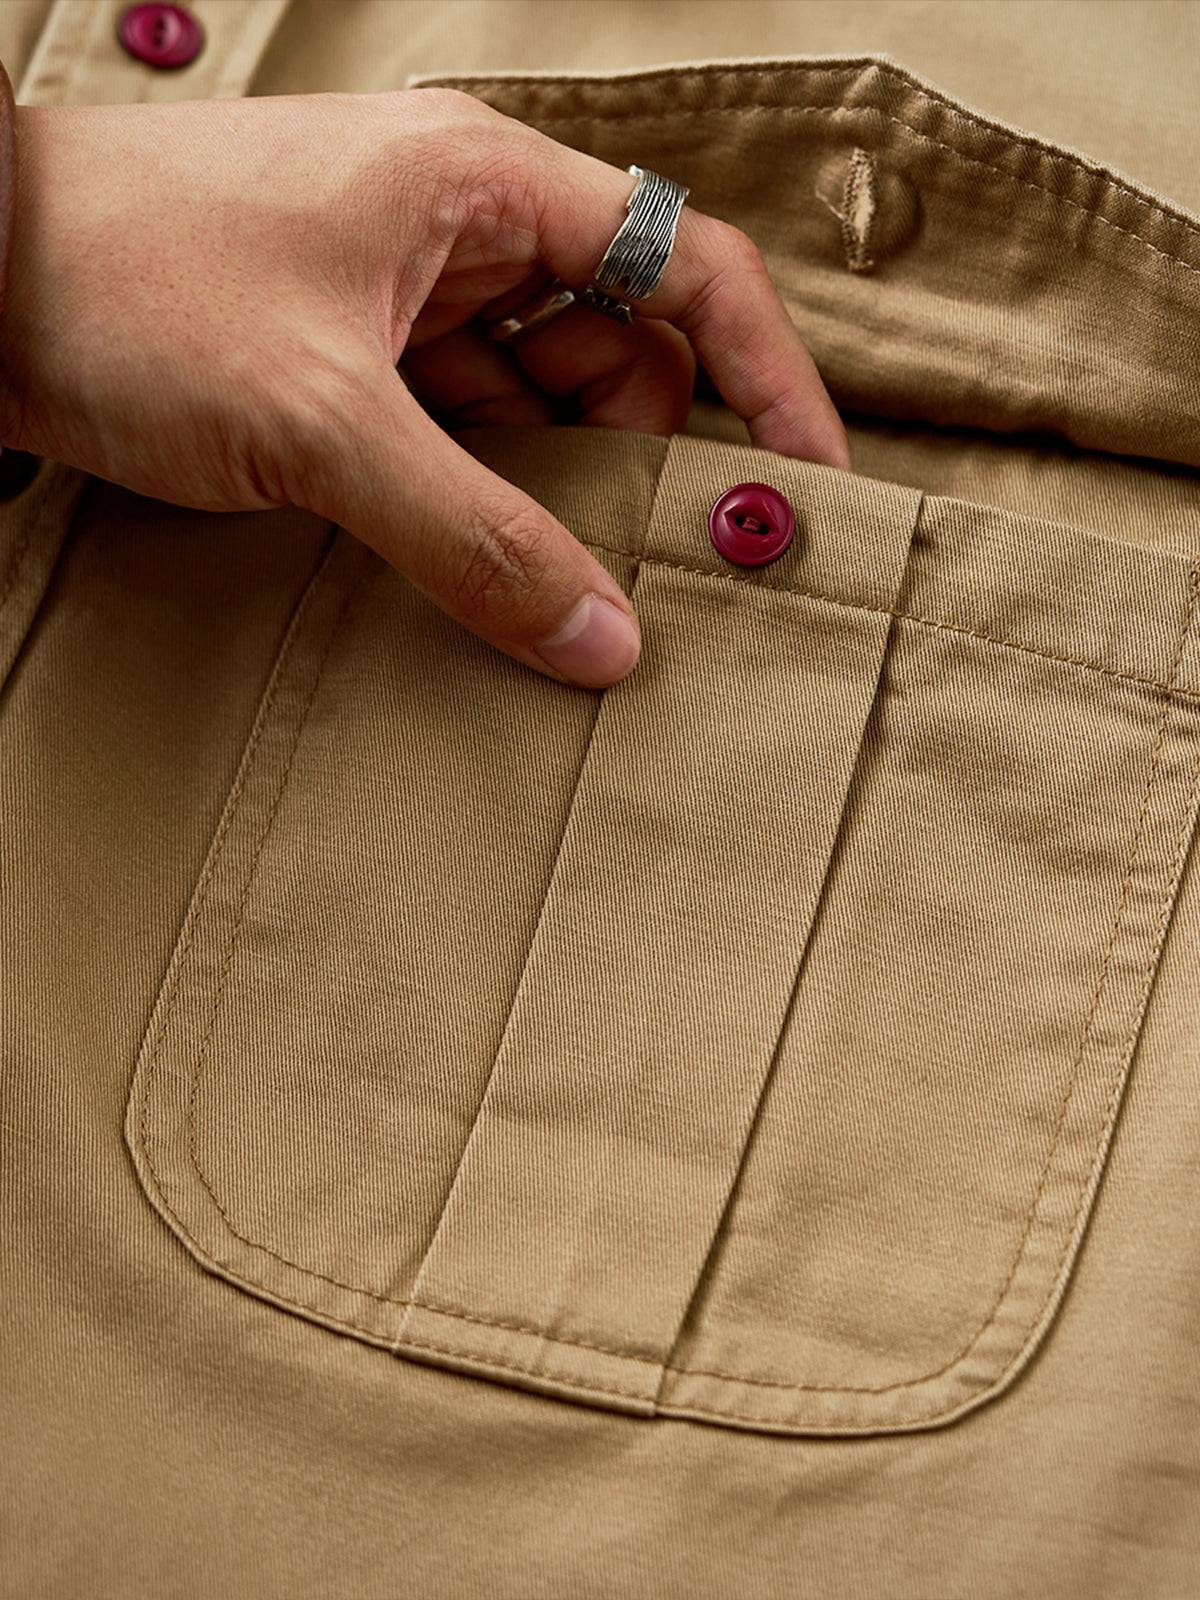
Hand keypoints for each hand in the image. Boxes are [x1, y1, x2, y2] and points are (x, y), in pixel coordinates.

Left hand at [0, 88, 848, 686]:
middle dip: (661, 460)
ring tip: (594, 594)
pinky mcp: (357, 362)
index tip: (805, 483)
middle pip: (623, 350)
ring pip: (546, 405)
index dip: (767, 374)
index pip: (685, 265)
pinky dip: (496, 503)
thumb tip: (606, 638)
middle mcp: (460, 231)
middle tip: (686, 579)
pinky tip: (504, 573)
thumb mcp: (322, 421)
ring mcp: (406, 298)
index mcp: (482, 186)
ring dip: (573, 495)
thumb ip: (474, 536)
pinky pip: (470, 437)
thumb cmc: (126, 288)